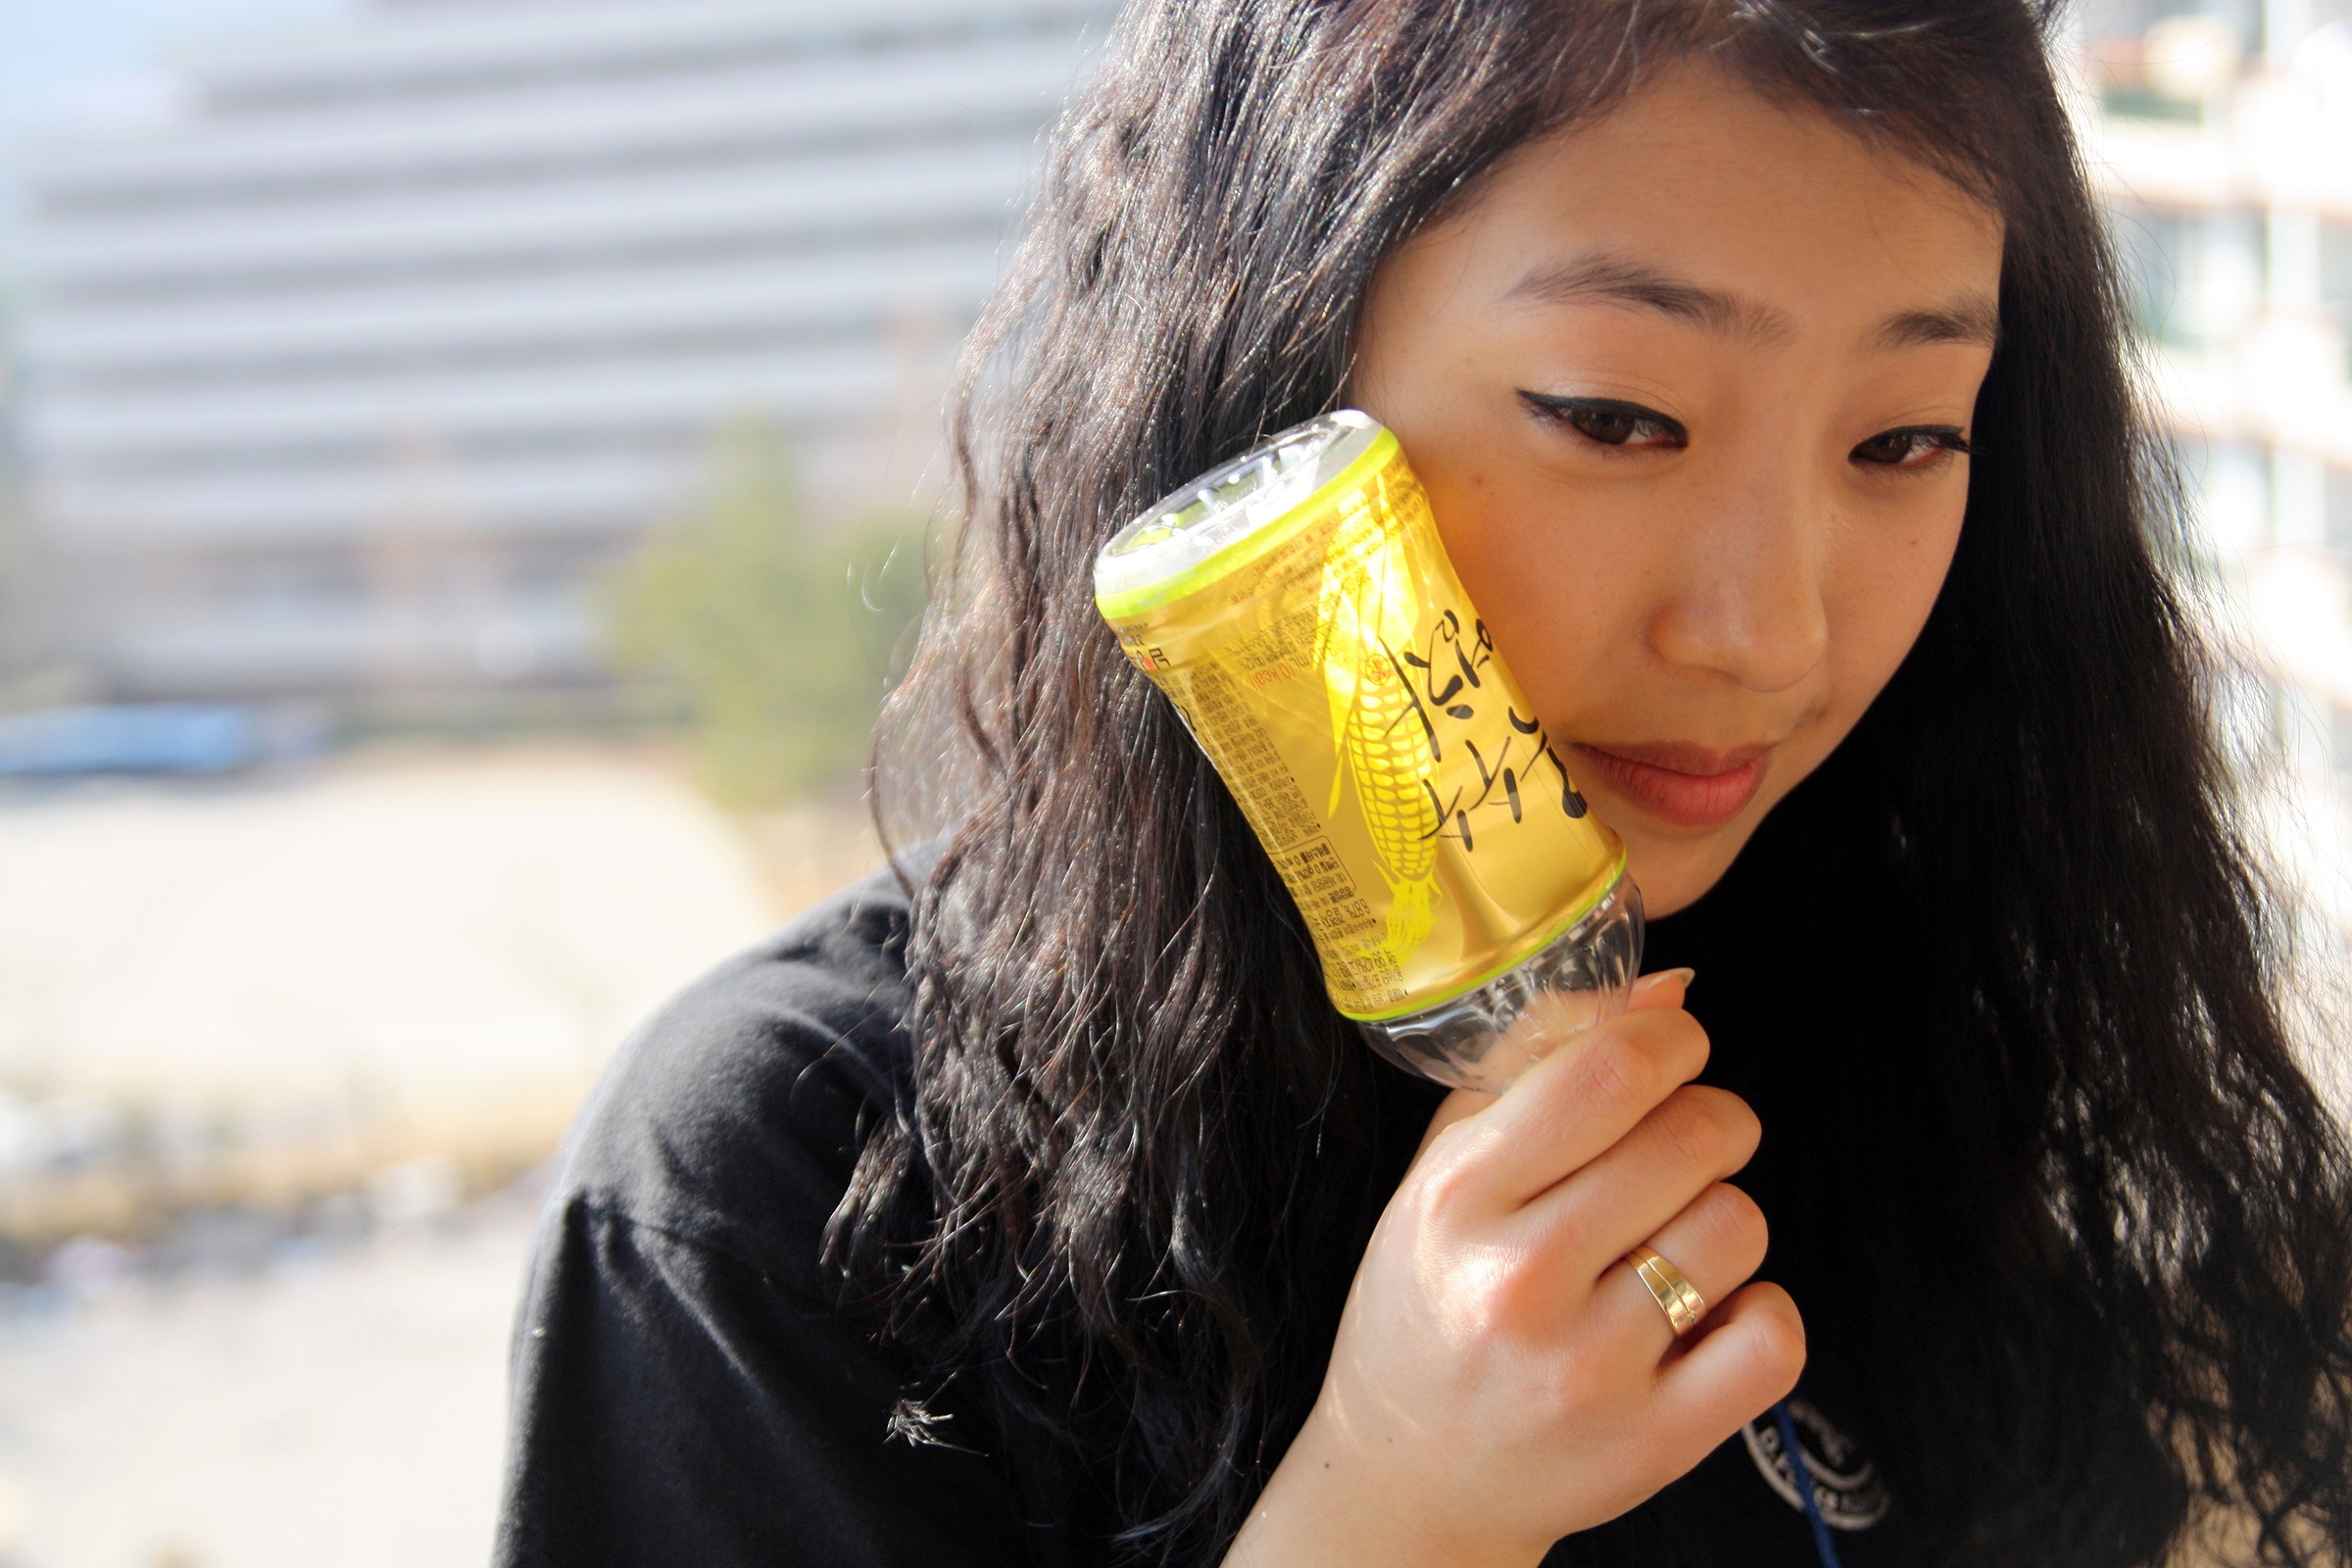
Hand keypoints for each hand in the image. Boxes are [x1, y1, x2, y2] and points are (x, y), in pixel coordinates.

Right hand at [1223, 971, 1804, 1567]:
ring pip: (1738, 1227)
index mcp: (1458, 1196)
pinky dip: (1759, 1316)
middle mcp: (1518, 1281)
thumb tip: (1669, 987)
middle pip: (1695, 1136)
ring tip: (1666, 1249)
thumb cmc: (1433, 1301)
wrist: (1412, 1476)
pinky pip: (1773, 1336)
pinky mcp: (1652, 1443)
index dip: (1673, 1041)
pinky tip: (1704, 1318)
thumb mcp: (1446, 1170)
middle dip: (1712, 1121)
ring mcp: (1588, 1369)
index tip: (1675, 1053)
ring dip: (1721, 1222)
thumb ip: (1539, 1062)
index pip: (1611, 1071)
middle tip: (1683, 1149)